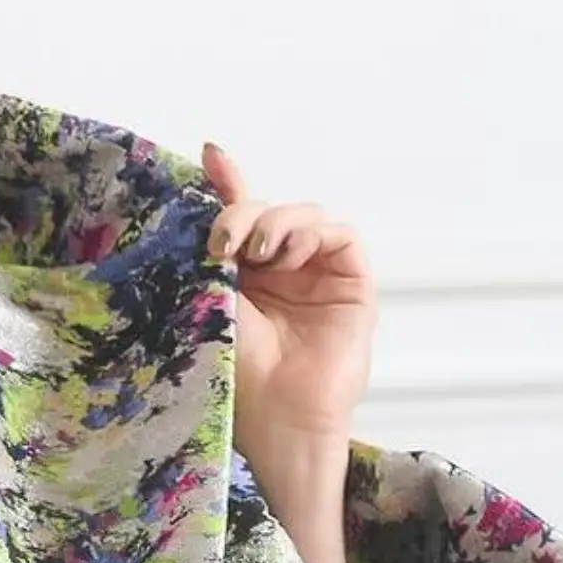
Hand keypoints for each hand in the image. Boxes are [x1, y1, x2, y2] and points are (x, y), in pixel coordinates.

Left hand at [204, 143, 377, 444]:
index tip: (211, 154)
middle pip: (268, 209)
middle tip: (225, 243)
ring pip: (304, 215)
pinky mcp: (352, 284)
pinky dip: (313, 234)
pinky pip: (341, 236)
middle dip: (243, 212)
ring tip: (258, 255)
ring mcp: (317, 275)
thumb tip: (209, 166)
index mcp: (241, 269)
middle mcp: (280, 268)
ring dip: (276, 223)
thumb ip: (215, 233)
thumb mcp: (210, 286)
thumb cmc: (236, 360)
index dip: (228, 181)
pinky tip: (288, 257)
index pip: (238, 214)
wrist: (273, 408)